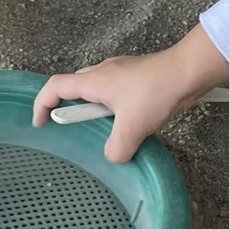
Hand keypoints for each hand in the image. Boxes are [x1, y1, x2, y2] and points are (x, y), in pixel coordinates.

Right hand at [33, 25, 228, 162]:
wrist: (189, 71)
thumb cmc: (156, 92)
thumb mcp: (132, 127)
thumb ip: (116, 148)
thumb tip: (113, 157)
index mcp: (94, 81)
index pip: (54, 87)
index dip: (41, 105)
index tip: (40, 124)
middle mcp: (103, 73)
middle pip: (73, 87)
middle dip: (68, 108)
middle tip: (71, 130)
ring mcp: (121, 73)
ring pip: (96, 91)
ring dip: (95, 110)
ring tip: (104, 131)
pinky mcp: (137, 78)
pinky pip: (115, 94)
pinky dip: (113, 109)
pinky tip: (128, 124)